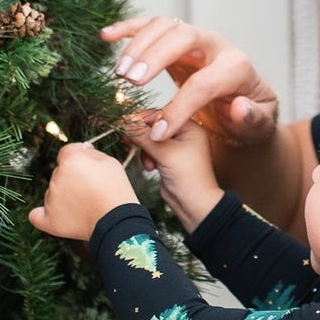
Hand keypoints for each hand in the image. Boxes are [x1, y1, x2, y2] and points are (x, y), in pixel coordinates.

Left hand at [29, 142, 138, 240]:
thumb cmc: (117, 192)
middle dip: (72, 179)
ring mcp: (51, 198)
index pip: (67, 153)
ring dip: (64, 197)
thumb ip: (91, 153)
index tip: (90, 170)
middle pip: (59, 173)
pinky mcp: (50, 219)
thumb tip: (81, 149)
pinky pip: (37, 216)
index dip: (80, 160)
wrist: (118, 222)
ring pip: (53, 192)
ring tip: (86, 208)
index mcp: (70, 160)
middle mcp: (56, 177)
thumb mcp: (110, 163)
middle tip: (92, 192)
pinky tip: (53, 216)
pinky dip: (42, 215)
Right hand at [100, 16, 279, 145]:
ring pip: (164, 26)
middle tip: (130, 82)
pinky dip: (128, 28)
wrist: (249, 100)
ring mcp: (195, 38)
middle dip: (154, 58)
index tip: (159, 133)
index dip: (179, 108)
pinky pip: (151, 26)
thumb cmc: (252, 116)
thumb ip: (252, 119)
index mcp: (237, 68)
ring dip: (138, 45)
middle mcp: (215, 45)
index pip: (204, 83)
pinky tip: (107, 36)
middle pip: (182, 38)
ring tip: (120, 74)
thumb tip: (238, 107)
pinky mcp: (177, 40)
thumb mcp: (261, 124)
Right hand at [122, 113, 221, 231]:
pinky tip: (150, 167)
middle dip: (143, 137)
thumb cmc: (189, 178)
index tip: (126, 124)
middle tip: (129, 140)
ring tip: (148, 162)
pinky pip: (151, 151)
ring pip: (151, 139)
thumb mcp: (164, 153)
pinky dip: (147, 157)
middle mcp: (184, 135)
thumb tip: (125, 122)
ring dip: (145, 150)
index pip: (162, 115)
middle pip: (155, 127)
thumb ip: (143, 136)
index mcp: (190, 128)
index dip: (142, 119)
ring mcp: (176, 147)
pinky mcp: (169, 158)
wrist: (194, 205)